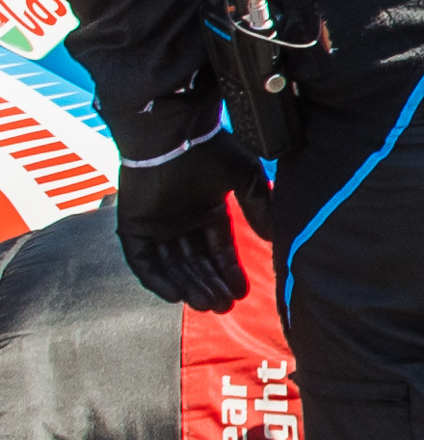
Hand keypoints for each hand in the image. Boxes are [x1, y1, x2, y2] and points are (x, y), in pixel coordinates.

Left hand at [106, 123, 248, 313]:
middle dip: (210, 284)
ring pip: (172, 265)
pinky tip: (176, 297)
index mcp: (205, 209)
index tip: (242, 292)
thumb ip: (260, 209)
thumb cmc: (211, 150)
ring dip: (188, 286)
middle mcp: (179, 219)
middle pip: (195, 262)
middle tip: (225, 307)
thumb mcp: (247, 180)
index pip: (218, 249)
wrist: (172, 132)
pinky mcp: (133, 226)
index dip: (229, 271)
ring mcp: (155, 224)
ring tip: (209, 305)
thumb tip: (274, 238)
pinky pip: (143, 261)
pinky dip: (157, 280)